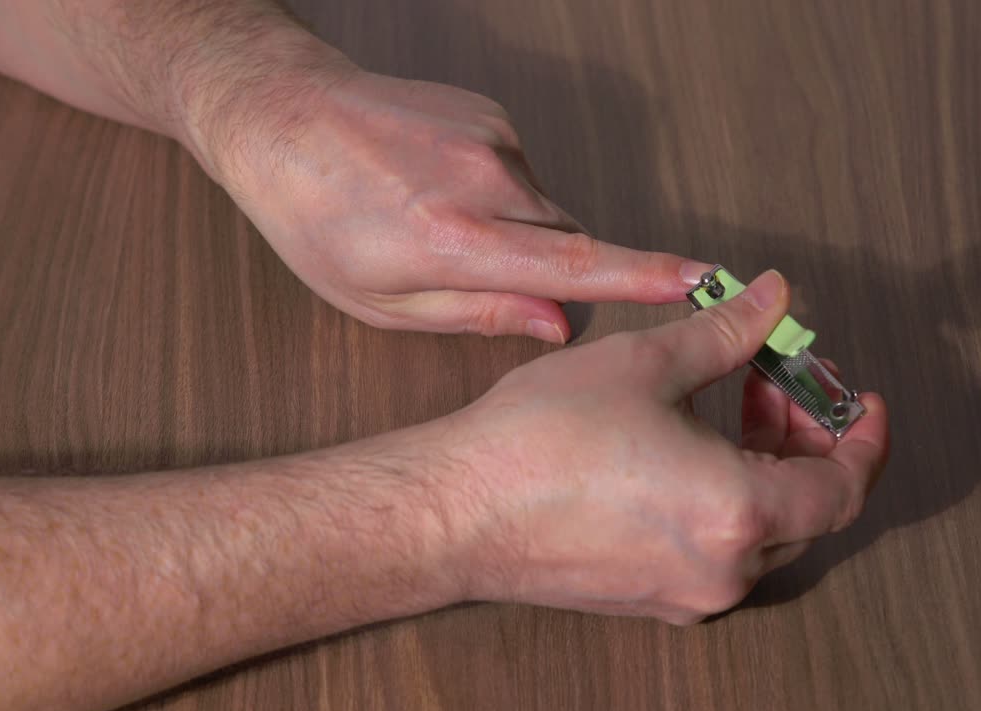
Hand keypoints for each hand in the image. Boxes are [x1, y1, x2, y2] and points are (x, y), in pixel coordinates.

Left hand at [213, 66, 709, 342]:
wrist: (279, 112)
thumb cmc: (313, 218)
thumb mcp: (380, 301)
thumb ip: (478, 315)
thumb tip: (557, 328)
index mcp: (454, 241)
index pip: (576, 265)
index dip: (645, 278)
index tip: (702, 282)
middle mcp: (485, 184)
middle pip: (570, 241)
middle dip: (548, 270)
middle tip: (482, 278)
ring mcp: (491, 140)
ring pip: (544, 208)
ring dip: (513, 229)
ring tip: (438, 224)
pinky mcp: (489, 114)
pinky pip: (519, 171)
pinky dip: (495, 191)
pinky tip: (436, 188)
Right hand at [435, 269, 889, 623]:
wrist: (456, 510)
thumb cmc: (538, 443)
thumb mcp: (645, 363)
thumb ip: (728, 333)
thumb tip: (773, 300)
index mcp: (738, 517)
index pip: (843, 488)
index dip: (863, 438)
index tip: (860, 400)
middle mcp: (721, 571)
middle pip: (807, 510)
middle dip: (805, 437)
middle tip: (779, 380)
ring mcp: (683, 593)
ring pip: (761, 531)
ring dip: (763, 464)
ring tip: (729, 401)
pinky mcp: (647, 595)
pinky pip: (716, 548)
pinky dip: (726, 497)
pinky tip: (688, 445)